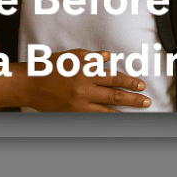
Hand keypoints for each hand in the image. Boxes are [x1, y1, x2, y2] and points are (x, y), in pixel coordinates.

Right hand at [25, 49, 151, 111]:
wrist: (30, 84)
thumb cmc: (50, 67)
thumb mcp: (72, 56)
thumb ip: (91, 57)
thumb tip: (108, 57)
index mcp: (86, 71)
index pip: (113, 77)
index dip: (129, 81)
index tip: (140, 85)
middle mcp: (84, 88)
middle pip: (115, 94)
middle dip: (133, 98)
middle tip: (146, 100)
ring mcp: (79, 103)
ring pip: (107, 109)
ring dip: (125, 110)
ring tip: (138, 111)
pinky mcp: (73, 114)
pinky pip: (94, 118)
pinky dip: (107, 119)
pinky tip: (116, 120)